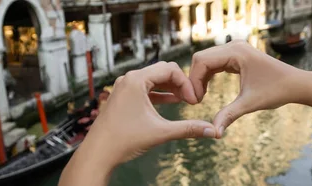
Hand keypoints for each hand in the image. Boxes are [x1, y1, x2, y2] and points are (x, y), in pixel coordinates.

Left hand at [90, 61, 216, 162]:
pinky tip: (172, 102)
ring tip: (185, 100)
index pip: (170, 70)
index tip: (195, 102)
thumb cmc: (123, 140)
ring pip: (153, 80)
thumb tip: (213, 131)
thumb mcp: (160, 132)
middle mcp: (128, 79)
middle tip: (192, 100)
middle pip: (162, 71)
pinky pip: (145, 88)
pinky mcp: (122, 96)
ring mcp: (123, 87)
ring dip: (170, 88)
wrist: (98, 154)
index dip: (187, 84)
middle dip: (180, 84)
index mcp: (136, 80)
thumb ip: (188, 129)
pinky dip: (159, 94)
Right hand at [189, 40, 300, 137]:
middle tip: (195, 102)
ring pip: (206, 60)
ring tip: (200, 98)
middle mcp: (234, 45)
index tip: (195, 102)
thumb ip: (229, 115)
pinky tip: (206, 91)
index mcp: (236, 52)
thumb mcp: (250, 104)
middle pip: (201, 58)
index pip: (201, 61)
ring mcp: (235, 48)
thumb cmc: (276, 91)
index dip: (193, 81)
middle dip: (194, 79)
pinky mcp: (236, 54)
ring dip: (200, 78)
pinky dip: (207, 76)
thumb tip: (214, 133)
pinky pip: (214, 62)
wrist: (295, 84)